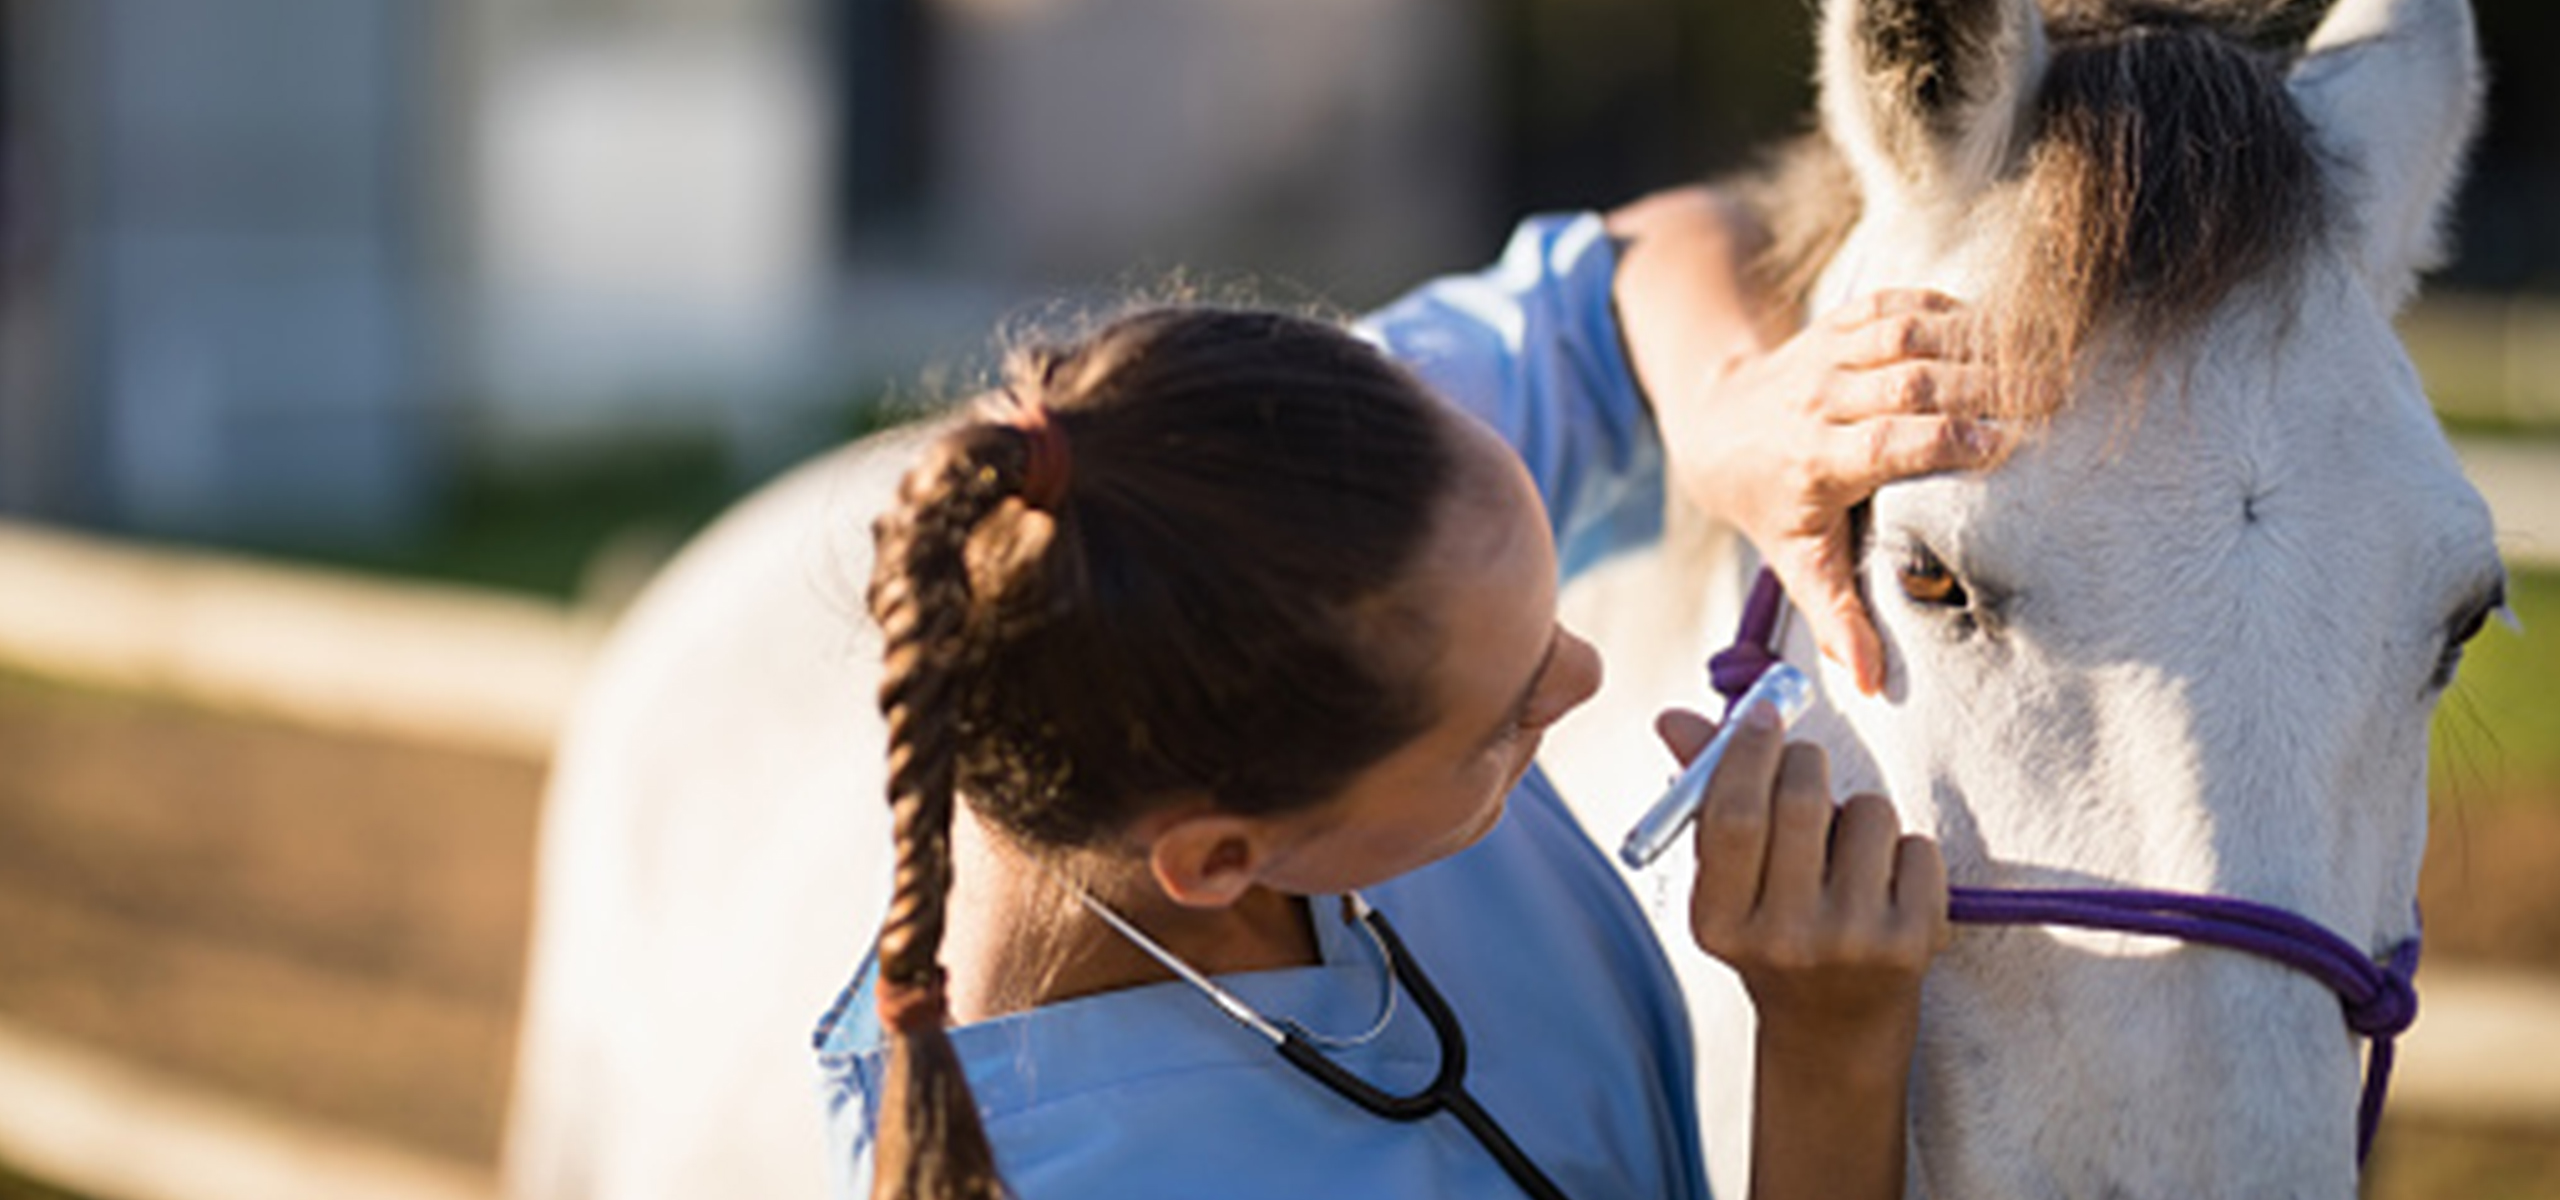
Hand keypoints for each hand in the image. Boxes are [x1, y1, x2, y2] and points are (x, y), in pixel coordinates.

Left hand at [1610, 191, 2013, 695]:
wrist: (1718, 427)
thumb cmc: (1772, 504)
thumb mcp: (1796, 564)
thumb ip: (1836, 615)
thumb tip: (1871, 681)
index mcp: (1813, 459)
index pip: (1882, 443)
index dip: (1941, 439)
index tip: (2003, 447)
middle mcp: (1818, 399)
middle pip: (1906, 381)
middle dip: (1981, 383)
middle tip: (2056, 393)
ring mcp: (1828, 353)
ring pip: (1907, 332)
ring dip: (1976, 338)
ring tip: (2045, 354)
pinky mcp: (1841, 323)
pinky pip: (1898, 303)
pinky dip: (1950, 307)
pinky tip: (2001, 321)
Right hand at [1657, 703, 1949, 1199]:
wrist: (1835, 1033)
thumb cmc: (1773, 934)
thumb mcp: (1727, 883)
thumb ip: (1706, 799)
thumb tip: (1676, 718)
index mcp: (1719, 922)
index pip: (1733, 814)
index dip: (1749, 750)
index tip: (1762, 714)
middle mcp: (1782, 938)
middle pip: (1803, 801)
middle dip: (1807, 763)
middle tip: (1805, 765)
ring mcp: (1851, 943)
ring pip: (1870, 813)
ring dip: (1861, 812)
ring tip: (1847, 850)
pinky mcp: (1912, 945)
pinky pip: (1917, 847)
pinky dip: (1904, 850)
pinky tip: (1885, 886)